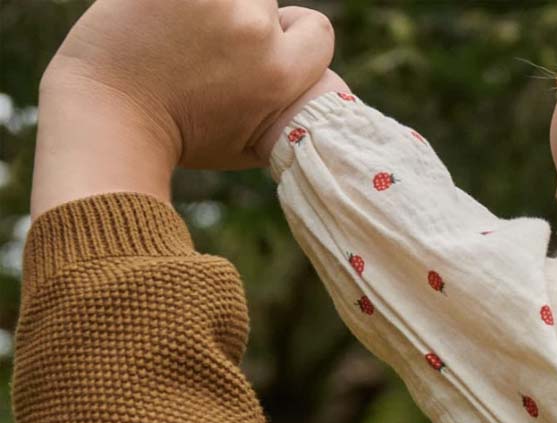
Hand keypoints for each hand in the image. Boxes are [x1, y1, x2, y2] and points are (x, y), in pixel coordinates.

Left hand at [41, 0, 334, 171]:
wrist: (111, 116)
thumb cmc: (182, 138)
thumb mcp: (251, 146)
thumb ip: (286, 113)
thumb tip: (318, 94)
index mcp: (280, 76)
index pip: (318, 30)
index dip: (293, 37)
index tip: (262, 51)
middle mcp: (254, 31)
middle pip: (267, 3)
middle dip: (244, 21)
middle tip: (206, 49)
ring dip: (212, 5)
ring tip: (180, 35)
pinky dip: (179, 0)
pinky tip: (164, 18)